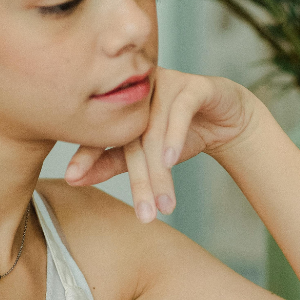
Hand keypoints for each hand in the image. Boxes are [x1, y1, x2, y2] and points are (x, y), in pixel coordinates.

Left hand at [64, 67, 261, 222]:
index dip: (88, 155)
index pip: (102, 132)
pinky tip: (170, 161)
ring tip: (164, 204)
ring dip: (161, 172)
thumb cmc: (182, 135)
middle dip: (141, 183)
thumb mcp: (146, 154)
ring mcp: (167, 83)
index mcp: (122, 103)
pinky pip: (181, 111)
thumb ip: (110, 162)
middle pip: (133, 140)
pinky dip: (174, 137)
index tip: (71, 178)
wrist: (227, 120)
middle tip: (145, 216)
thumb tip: (72, 179)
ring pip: (156, 132)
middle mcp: (140, 90)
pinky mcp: (195, 85)